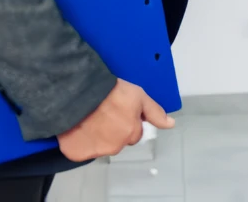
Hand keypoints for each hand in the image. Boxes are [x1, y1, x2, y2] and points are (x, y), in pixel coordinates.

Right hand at [57, 78, 174, 161]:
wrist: (80, 93)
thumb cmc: (110, 92)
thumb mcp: (138, 96)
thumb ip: (155, 112)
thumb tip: (170, 124)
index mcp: (132, 133)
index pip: (134, 133)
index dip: (127, 122)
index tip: (118, 112)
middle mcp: (116, 146)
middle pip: (118, 142)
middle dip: (113, 131)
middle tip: (103, 114)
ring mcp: (96, 151)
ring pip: (101, 146)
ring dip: (97, 137)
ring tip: (89, 118)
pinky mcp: (77, 153)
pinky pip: (81, 150)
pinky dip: (80, 142)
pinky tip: (78, 128)